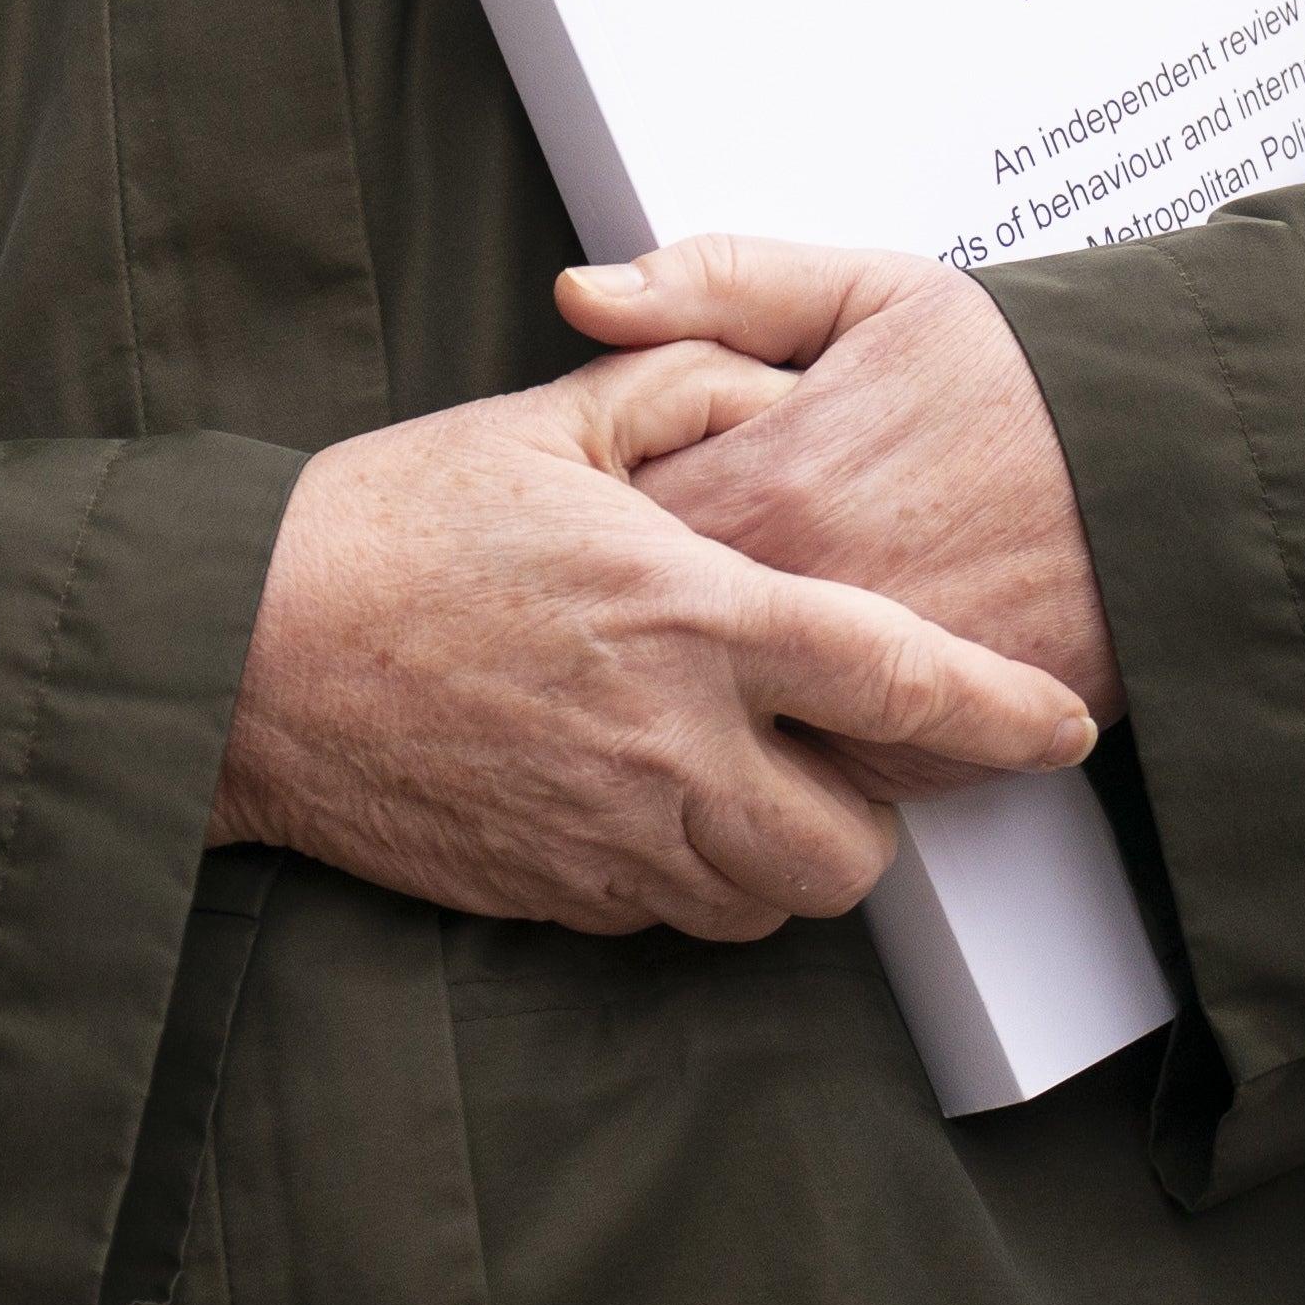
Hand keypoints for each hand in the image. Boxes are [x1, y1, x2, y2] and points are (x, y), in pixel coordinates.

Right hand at [215, 340, 1098, 935]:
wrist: (243, 655)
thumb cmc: (387, 526)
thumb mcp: (546, 420)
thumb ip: (682, 384)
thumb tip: (769, 390)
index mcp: (693, 615)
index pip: (901, 683)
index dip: (1004, 716)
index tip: (1061, 727)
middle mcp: (673, 746)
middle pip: (855, 848)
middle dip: (869, 810)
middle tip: (828, 743)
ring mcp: (613, 837)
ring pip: (771, 902)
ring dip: (781, 852)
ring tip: (738, 771)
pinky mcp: (557, 893)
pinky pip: (673, 920)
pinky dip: (692, 879)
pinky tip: (646, 801)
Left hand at [563, 238, 1121, 802]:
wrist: (1176, 470)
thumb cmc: (1020, 377)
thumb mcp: (864, 290)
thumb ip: (712, 285)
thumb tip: (582, 293)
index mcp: (768, 485)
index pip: (601, 531)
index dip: (585, 521)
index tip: (586, 511)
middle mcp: (806, 603)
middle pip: (649, 642)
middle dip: (630, 618)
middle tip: (633, 587)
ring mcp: (864, 693)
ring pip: (727, 725)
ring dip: (710, 692)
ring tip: (709, 642)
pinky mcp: (925, 757)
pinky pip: (818, 777)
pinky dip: (800, 743)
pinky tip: (803, 685)